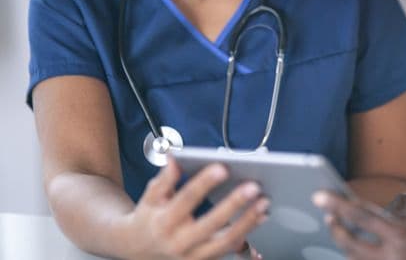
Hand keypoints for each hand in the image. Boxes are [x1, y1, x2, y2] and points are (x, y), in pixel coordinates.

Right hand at [125, 157, 269, 259]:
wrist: (138, 250)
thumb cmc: (149, 219)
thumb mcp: (150, 197)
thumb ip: (164, 179)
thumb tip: (175, 159)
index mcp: (164, 222)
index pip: (186, 199)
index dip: (204, 183)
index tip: (222, 168)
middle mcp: (179, 242)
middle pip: (211, 224)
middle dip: (234, 204)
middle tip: (253, 187)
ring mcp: (193, 256)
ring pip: (225, 241)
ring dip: (248, 222)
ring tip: (264, 202)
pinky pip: (230, 249)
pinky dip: (248, 233)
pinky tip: (260, 216)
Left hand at [313, 191, 405, 259]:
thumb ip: (395, 214)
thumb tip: (367, 213)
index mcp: (401, 235)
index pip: (360, 216)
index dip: (337, 204)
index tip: (318, 196)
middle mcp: (393, 258)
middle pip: (350, 244)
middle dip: (336, 229)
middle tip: (329, 216)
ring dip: (346, 245)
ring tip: (340, 230)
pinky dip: (359, 257)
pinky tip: (355, 247)